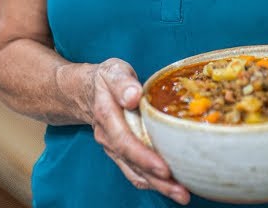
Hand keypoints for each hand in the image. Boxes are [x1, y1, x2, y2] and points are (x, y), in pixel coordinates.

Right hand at [81, 58, 190, 203]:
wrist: (85, 91)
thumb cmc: (106, 79)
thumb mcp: (113, 72)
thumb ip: (122, 82)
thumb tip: (132, 95)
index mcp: (108, 116)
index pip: (125, 142)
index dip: (144, 157)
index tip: (164, 169)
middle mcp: (109, 137)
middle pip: (132, 164)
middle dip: (157, 180)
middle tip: (182, 192)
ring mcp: (113, 147)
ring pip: (135, 171)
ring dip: (158, 186)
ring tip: (182, 195)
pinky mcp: (121, 152)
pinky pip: (134, 171)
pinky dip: (151, 181)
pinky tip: (169, 188)